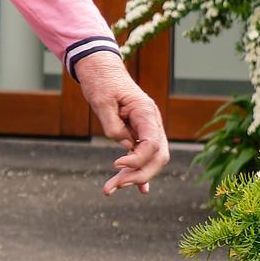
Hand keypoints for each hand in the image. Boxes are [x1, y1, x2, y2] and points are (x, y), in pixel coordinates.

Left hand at [73, 50, 172, 191]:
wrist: (102, 70)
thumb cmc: (101, 83)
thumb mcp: (101, 102)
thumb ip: (113, 126)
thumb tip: (124, 147)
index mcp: (146, 113)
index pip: (152, 144)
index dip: (137, 160)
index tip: (116, 165)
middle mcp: (152, 123)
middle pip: (158, 157)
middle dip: (138, 175)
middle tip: (113, 186)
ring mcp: (148, 129)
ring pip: (152, 160)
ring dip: (135, 177)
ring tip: (110, 189)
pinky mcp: (139, 134)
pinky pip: (145, 156)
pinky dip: (141, 172)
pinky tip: (140, 190)